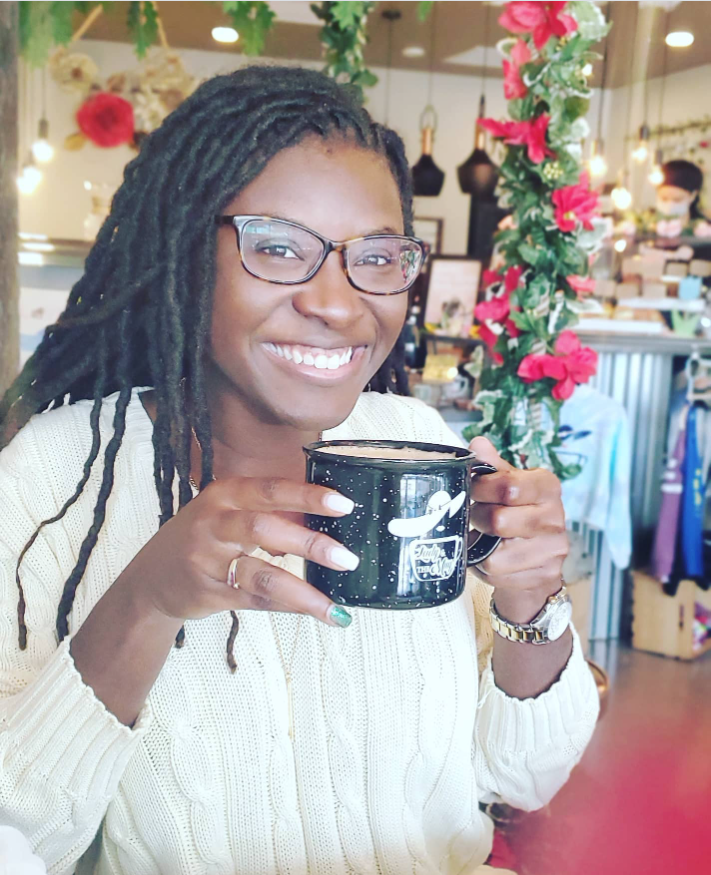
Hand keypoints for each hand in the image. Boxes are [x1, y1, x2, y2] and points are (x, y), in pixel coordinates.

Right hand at [118, 477, 358, 626]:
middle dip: (310, 544)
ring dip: (303, 591)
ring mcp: (207, 560)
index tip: (343, 505)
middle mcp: (213, 523)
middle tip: (347, 558)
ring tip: (335, 605)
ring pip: (262, 575)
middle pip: (265, 530)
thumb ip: (269, 511)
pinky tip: (314, 611)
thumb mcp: (227, 511)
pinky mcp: (207, 593)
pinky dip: (288, 606)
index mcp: (224, 494)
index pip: (271, 489)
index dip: (307, 496)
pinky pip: (256, 600)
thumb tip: (328, 520)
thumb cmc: (203, 538)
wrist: (150, 580)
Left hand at [468, 437, 567, 623]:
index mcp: (547, 486)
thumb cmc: (516, 513)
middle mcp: (556, 517)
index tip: (472, 490)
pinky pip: (498, 574)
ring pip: (496, 554)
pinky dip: (484, 567)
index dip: (481, 488)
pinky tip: (490, 556)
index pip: (509, 485)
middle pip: (499, 520)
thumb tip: (478, 444)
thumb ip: (492, 466)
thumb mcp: (507, 484)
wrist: (535, 559)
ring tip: (483, 538)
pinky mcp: (545, 575)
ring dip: (480, 547)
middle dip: (478, 519)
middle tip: (476, 517)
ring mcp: (553, 549)